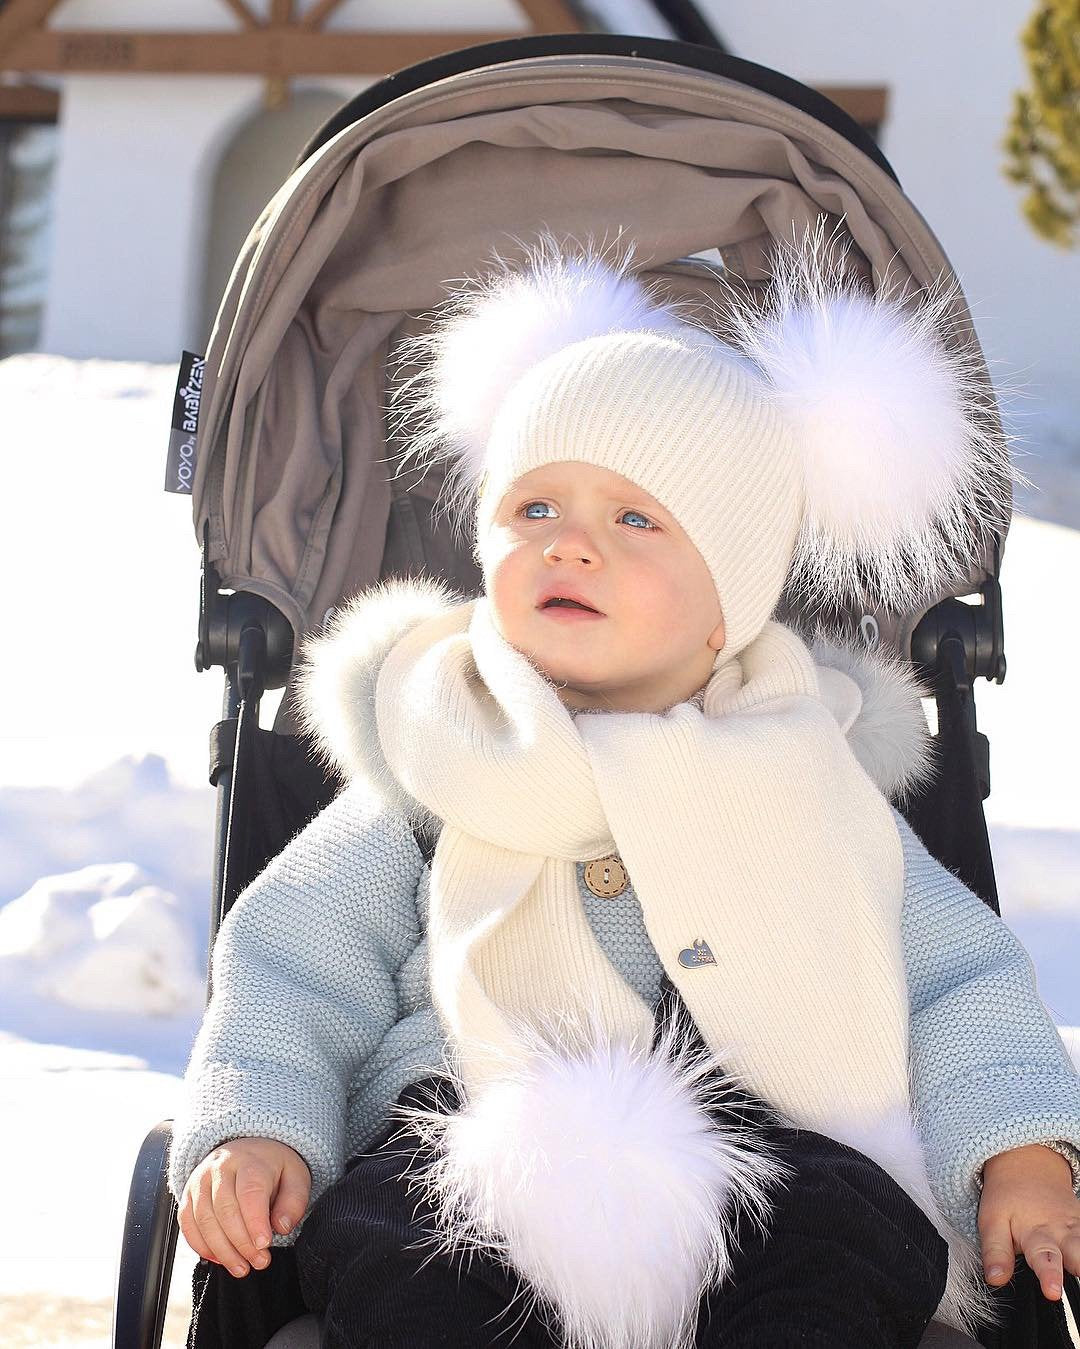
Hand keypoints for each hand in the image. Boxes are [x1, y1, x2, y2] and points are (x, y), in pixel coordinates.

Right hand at [179, 1137, 310, 1277]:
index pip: (250, 1192)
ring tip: (242, 1268)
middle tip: (259, 1262)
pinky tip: (220, 1259)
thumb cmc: (273, 1168)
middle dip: (242, 1242)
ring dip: (222, 1250)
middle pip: (225, 1209)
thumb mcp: (296, 1176)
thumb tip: (282, 1226)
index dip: (255, 1221)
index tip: (264, 1244)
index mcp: (250, 1160)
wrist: (247, 1151)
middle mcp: (221, 1166)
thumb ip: (294, 1201)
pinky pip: (188, 1224)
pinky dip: (201, 1246)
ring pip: (204, 1219)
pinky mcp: (188, 1195)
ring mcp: (200, 1180)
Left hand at [978, 1143, 1079, 1299]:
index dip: (1047, 1275)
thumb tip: (995, 1279)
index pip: (1040, 1258)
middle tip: (1073, 1283)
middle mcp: (1061, 1232)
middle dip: (1079, 1265)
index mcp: (1034, 1235)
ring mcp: (1077, 1227)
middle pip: (1074, 1252)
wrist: (1026, 1166)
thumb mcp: (992, 1222)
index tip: (1052, 1291)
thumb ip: (996, 1252)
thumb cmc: (1008, 1199)